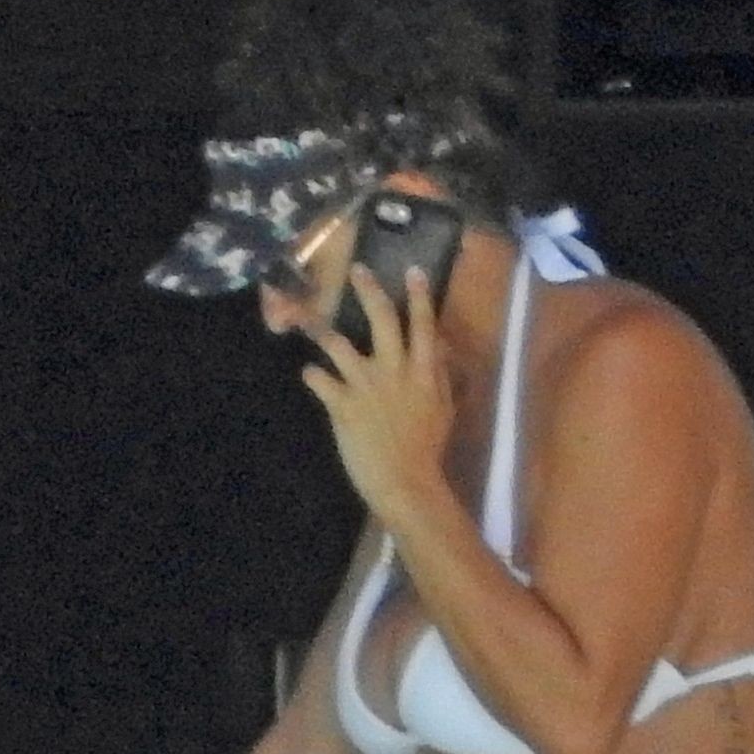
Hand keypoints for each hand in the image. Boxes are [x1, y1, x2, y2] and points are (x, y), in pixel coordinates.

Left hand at [300, 264, 455, 518]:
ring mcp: (366, 386)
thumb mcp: (444, 410)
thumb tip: (439, 351)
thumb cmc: (427, 449)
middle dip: (368, 291)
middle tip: (357, 271)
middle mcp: (395, 370)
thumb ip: (441, 377)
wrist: (404, 482)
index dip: (419, 296)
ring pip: (339, 344)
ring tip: (312, 324)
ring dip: (323, 332)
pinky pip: (319, 380)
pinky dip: (313, 375)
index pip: (423, 325)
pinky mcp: (341, 405)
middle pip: (381, 319)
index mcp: (424, 372)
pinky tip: (310, 373)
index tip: (412, 271)